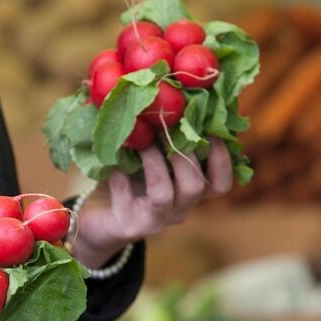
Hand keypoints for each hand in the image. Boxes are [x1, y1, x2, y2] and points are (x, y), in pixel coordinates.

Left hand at [71, 138, 233, 268]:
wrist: (99, 219)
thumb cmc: (128, 181)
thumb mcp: (150, 159)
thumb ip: (164, 138)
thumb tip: (169, 93)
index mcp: (189, 194)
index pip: (221, 185)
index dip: (222, 159)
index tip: (211, 129)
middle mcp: (178, 211)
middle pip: (195, 187)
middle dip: (183, 153)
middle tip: (168, 125)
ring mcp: (154, 222)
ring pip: (164, 195)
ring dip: (154, 163)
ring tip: (142, 142)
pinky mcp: (128, 227)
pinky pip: (126, 199)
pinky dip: (120, 177)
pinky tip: (112, 164)